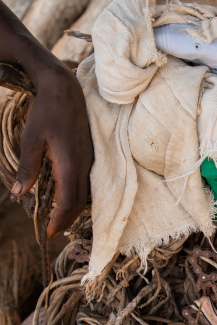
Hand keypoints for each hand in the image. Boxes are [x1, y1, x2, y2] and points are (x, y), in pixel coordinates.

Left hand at [11, 64, 92, 237]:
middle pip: (79, 203)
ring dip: (72, 210)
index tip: (48, 232)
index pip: (67, 202)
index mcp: (69, 165)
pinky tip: (66, 198)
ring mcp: (89, 162)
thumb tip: (19, 193)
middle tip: (52, 232)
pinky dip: (77, 198)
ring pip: (85, 195)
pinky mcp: (89, 157)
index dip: (59, 220)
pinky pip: (86, 185)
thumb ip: (27, 168)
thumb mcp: (30, 140)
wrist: (65, 91)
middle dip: (66, 221)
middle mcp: (83, 166)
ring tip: (58, 219)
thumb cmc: (46, 113)